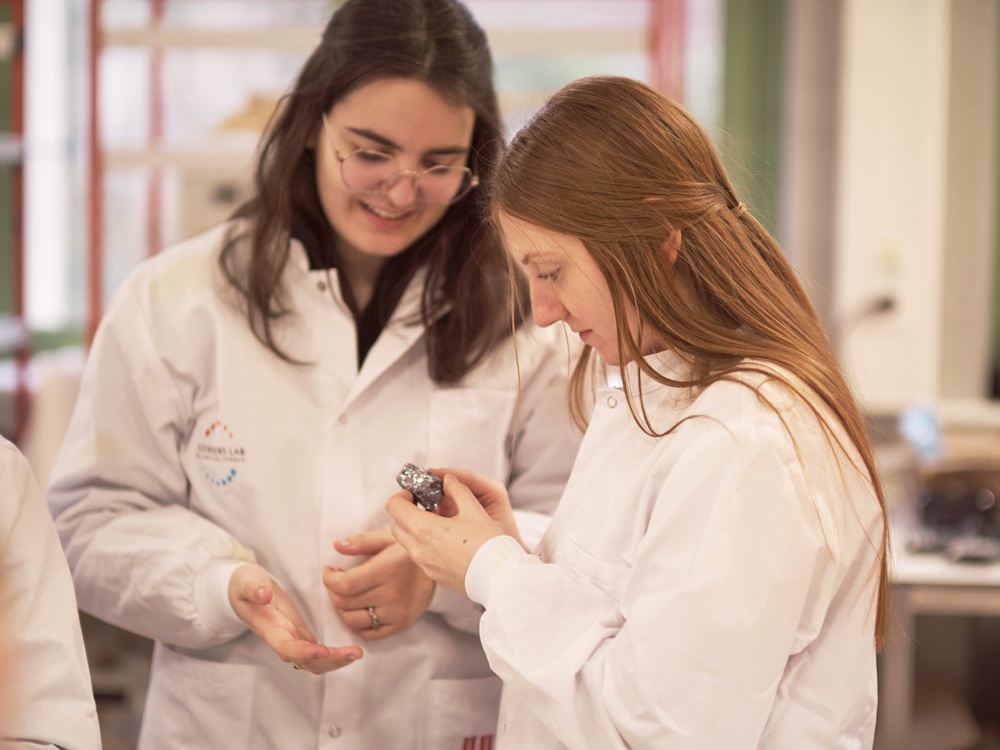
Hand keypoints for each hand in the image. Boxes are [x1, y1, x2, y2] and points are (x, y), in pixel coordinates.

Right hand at [229, 563, 361, 674]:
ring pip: (314, 661)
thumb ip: (253, 588)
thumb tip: (263, 595)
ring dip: (336, 660)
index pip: (286, 647)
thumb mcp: (246, 580)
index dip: (304, 652)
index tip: (322, 650)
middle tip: (354, 653)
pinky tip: (351, 651)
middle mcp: (282, 639)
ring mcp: (293, 639)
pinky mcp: (301, 634)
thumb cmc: (245, 584)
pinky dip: (335, 655)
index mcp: (268, 628)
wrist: (244, 589)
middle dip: (330, 661)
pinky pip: (318, 653)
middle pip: (305, 661)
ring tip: (357, 653)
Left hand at [324, 528, 435, 640]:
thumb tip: (337, 546)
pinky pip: (368, 634)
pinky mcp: (400, 625)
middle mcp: (391, 594)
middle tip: (338, 580)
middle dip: (333, 591)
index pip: (345, 585)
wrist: (438, 569)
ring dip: (342, 609)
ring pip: (352, 620)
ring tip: (347, 595)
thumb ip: (361, 542)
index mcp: (387, 570)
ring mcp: (396, 613)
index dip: (329, 579)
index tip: (330, 570)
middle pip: (345, 603)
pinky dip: (356, 624)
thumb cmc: (407, 551)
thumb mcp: (388, 538)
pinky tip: (358, 609)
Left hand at [387, 473, 512, 593]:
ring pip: (407, 543)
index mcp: (424, 529)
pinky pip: (421, 557)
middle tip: (425, 506)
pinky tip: (448, 541)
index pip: (393, 507)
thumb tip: (448, 480)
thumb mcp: (474, 509)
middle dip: (406, 513)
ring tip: (439, 523)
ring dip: (415, 530)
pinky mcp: (435, 576)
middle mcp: (419, 549)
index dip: (402, 495)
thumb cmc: (488, 543)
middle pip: (396, 526)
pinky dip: (426, 545)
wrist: (500, 577)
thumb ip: (457, 489)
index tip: (417, 493)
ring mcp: (425, 565)